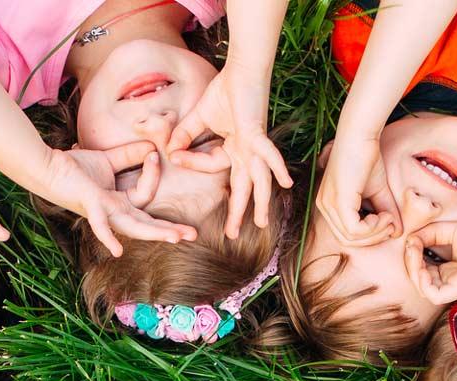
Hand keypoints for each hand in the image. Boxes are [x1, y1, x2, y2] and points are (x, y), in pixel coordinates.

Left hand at [43, 144, 197, 256]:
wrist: (48, 166)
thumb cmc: (73, 167)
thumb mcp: (108, 160)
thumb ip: (128, 156)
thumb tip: (151, 147)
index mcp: (118, 204)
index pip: (146, 196)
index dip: (153, 175)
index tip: (153, 153)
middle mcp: (113, 212)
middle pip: (146, 225)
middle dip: (171, 230)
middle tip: (193, 235)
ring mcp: (103, 212)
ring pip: (133, 227)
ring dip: (155, 234)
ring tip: (176, 239)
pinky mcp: (91, 206)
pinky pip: (100, 225)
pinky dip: (108, 237)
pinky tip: (117, 251)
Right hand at [165, 66, 292, 237]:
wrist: (242, 69)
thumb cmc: (226, 89)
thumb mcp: (199, 117)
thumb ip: (185, 134)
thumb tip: (170, 151)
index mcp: (235, 148)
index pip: (211, 165)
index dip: (191, 163)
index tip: (174, 156)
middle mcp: (247, 151)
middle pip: (243, 186)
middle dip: (238, 211)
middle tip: (232, 235)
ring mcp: (254, 144)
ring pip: (258, 178)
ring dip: (260, 201)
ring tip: (261, 223)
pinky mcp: (257, 132)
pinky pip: (267, 152)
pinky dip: (277, 166)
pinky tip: (286, 182)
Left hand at [313, 134, 394, 246]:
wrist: (361, 136)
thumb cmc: (367, 157)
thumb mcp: (379, 191)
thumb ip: (386, 211)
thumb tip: (398, 232)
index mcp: (329, 206)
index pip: (346, 236)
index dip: (370, 235)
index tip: (389, 222)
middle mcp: (324, 207)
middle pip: (347, 241)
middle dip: (373, 238)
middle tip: (391, 224)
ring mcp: (328, 205)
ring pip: (351, 238)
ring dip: (376, 232)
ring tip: (390, 216)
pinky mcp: (338, 202)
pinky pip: (355, 230)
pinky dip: (374, 227)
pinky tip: (384, 214)